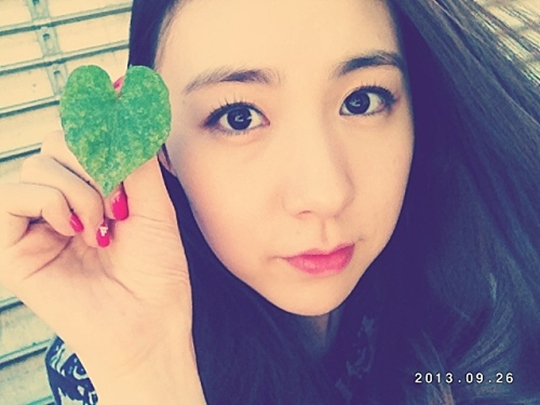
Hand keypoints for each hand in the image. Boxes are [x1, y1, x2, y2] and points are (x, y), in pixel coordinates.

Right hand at [0, 131, 204, 403]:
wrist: (149, 323)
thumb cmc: (156, 271)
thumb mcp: (153, 201)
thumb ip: (134, 152)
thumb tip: (126, 93)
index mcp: (92, 190)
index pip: (80, 136)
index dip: (100, 127)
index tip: (125, 128)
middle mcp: (60, 201)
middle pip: (57, 141)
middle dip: (96, 163)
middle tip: (121, 203)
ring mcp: (34, 222)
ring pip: (40, 164)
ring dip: (82, 190)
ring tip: (104, 228)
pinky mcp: (12, 246)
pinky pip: (14, 194)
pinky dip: (51, 201)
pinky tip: (76, 229)